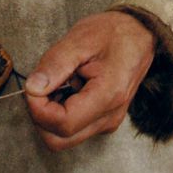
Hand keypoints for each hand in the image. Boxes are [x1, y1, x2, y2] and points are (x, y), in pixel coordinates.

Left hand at [23, 11, 156, 151]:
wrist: (141, 34)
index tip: (34, 86)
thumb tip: (32, 88)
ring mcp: (107, 122)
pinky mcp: (103, 120)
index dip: (39, 108)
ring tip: (58, 83)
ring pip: (63, 138)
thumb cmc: (114, 33)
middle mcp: (109, 117)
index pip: (62, 124)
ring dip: (50, 115)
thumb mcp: (80, 40)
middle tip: (42, 85)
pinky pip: (73, 129)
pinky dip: (60, 113)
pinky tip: (67, 88)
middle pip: (59, 139)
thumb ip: (54, 65)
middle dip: (40, 116)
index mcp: (108, 96)